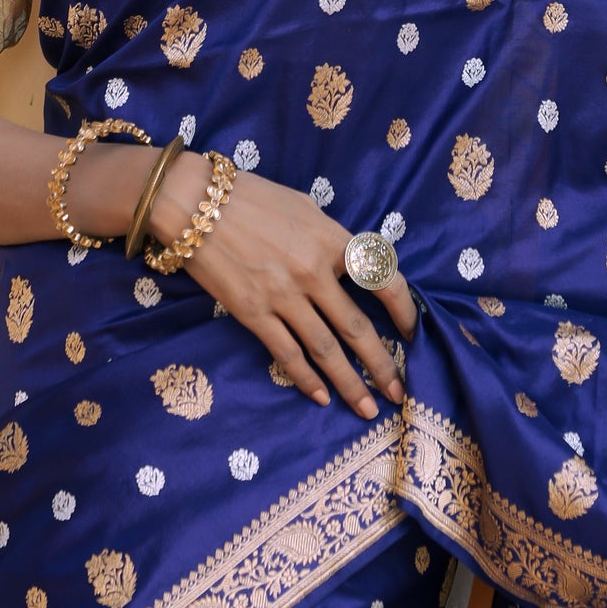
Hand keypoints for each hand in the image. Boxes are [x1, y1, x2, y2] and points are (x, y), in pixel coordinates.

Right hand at [149, 156, 415, 418]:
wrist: (194, 202)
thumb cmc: (251, 197)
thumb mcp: (302, 206)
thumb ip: (329, 236)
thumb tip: (347, 260)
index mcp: (332, 239)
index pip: (383, 280)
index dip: (404, 311)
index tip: (412, 333)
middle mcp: (313, 272)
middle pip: (357, 328)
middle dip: (382, 365)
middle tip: (398, 393)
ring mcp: (283, 296)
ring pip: (325, 350)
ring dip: (349, 384)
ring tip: (366, 410)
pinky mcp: (252, 313)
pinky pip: (286, 354)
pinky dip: (306, 379)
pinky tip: (320, 397)